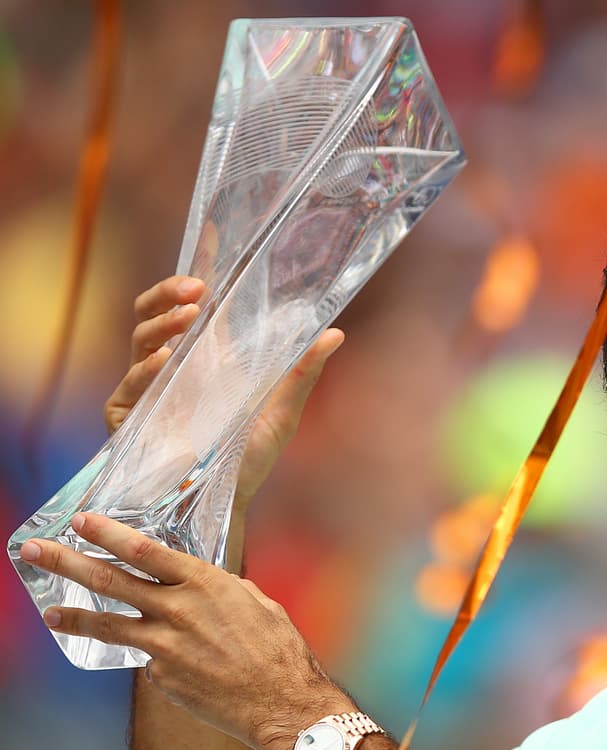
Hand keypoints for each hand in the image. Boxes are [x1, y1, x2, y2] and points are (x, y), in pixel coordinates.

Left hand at [18, 512, 353, 749]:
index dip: (107, 533)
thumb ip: (222, 590)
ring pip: (108, 625)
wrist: (281, 701)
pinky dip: (157, 657)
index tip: (81, 521)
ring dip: (73, 616)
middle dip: (67, 562)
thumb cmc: (278, 649)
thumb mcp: (256, 602)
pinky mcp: (161, 677)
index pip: (143, 550)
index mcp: (204, 583)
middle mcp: (177, 610)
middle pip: (110, 580)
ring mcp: (164, 646)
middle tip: (35, 550)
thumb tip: (205, 588)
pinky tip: (183, 666)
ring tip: (50, 612)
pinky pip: (150, 660)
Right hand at [105, 276, 345, 512]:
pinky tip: (165, 361)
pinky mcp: (127, 418)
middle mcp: (172, 368)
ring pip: (140, 341)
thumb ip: (302, 374)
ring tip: (188, 319)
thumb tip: (334, 332)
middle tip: (198, 288)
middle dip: (169, 293)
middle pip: (154, 313)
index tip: (210, 245)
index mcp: (206, 359)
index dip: (193, 273)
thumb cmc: (250, 458)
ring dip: (162, 324)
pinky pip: (130, 387)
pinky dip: (146, 371)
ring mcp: (146, 390)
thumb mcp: (282, 413)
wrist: (226, 503)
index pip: (192, 306)